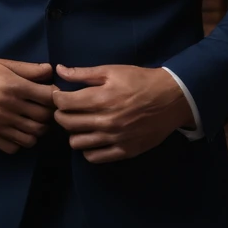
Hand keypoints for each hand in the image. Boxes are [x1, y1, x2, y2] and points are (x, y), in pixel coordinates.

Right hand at [0, 56, 55, 154]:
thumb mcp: (5, 64)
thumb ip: (29, 69)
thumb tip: (51, 70)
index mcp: (14, 86)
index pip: (48, 98)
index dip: (55, 97)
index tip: (52, 95)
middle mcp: (8, 107)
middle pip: (42, 119)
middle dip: (48, 114)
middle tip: (44, 109)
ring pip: (31, 137)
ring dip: (36, 130)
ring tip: (32, 121)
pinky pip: (13, 147)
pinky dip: (19, 142)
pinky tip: (17, 130)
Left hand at [52, 63, 193, 162]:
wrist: (170, 98)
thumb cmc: (139, 80)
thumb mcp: (112, 70)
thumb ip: (83, 73)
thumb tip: (59, 70)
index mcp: (100, 98)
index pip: (63, 104)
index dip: (57, 97)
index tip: (60, 94)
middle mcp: (104, 121)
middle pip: (66, 123)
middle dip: (61, 114)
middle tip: (68, 108)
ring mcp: (114, 139)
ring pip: (77, 143)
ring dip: (74, 132)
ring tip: (81, 123)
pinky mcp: (123, 152)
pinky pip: (94, 157)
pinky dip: (88, 148)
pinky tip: (93, 137)